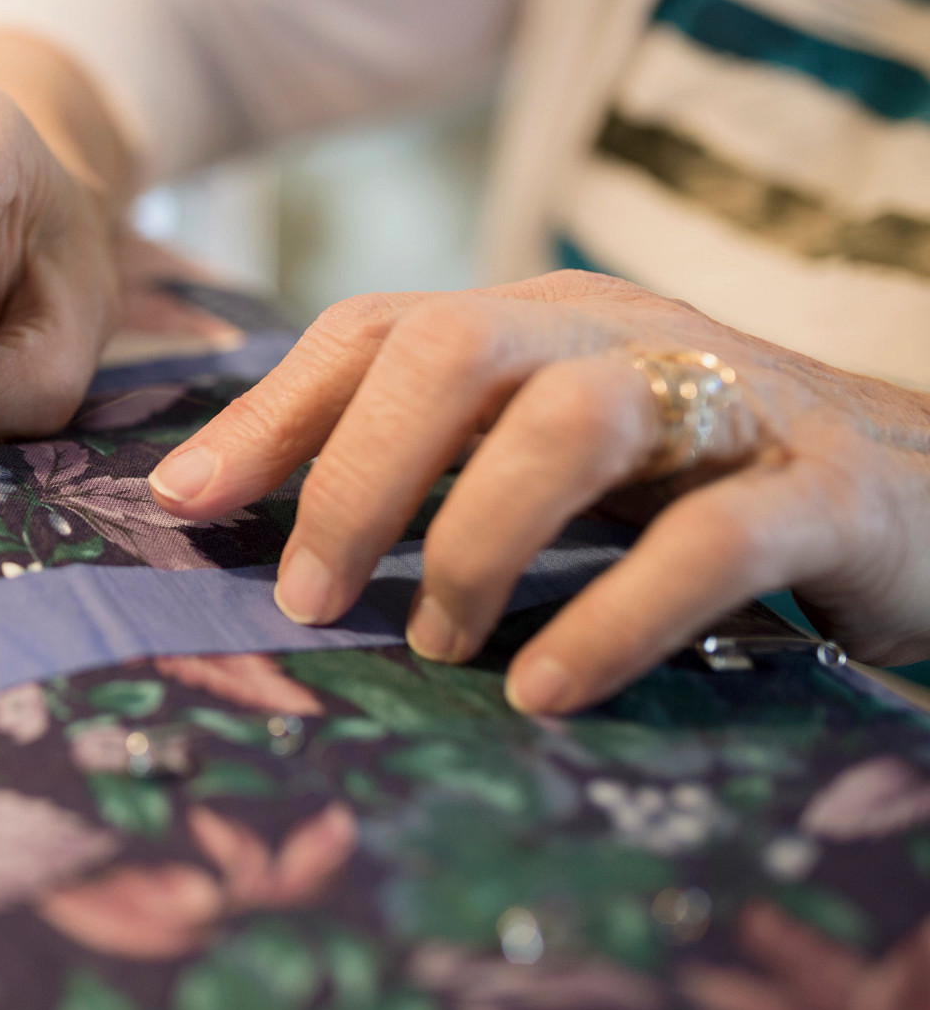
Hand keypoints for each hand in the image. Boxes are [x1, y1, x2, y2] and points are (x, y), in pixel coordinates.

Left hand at [147, 271, 929, 711]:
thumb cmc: (701, 486)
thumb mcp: (553, 453)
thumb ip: (432, 463)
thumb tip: (247, 526)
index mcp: (541, 321)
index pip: (375, 328)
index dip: (268, 412)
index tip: (181, 504)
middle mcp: (621, 334)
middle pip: (450, 352)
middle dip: (354, 475)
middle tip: (305, 595)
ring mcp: (729, 401)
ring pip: (569, 423)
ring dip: (472, 541)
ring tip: (432, 641)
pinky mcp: (828, 490)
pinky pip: (708, 541)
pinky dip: (614, 617)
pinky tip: (547, 689)